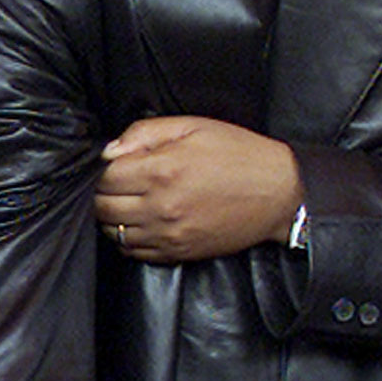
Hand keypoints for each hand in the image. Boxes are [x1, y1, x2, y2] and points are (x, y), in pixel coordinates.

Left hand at [93, 116, 301, 263]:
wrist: (279, 193)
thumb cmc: (238, 154)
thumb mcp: (193, 127)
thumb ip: (145, 133)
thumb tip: (109, 151)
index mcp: (161, 171)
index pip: (104, 178)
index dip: (102, 170)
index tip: (113, 165)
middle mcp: (160, 207)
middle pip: (102, 207)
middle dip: (103, 193)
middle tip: (118, 184)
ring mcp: (168, 234)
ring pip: (112, 232)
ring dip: (111, 217)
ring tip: (127, 202)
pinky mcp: (178, 253)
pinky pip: (132, 252)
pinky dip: (127, 238)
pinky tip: (139, 222)